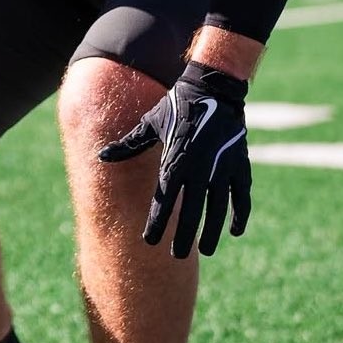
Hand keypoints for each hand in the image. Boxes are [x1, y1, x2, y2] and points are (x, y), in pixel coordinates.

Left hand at [99, 63, 251, 257]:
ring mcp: (221, 167)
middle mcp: (199, 167)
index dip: (157, 222)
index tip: (149, 241)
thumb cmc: (176, 105)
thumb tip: (102, 156)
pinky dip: (239, 214)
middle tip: (176, 255)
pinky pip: (240, 195)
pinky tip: (234, 231)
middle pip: (191, 210)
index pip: (164, 199)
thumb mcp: (150, 123)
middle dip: (184, 235)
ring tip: (207, 251)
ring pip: (218, 207)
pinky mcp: (239, 164)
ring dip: (212, 231)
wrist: (213, 87)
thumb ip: (129, 145)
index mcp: (175, 160)